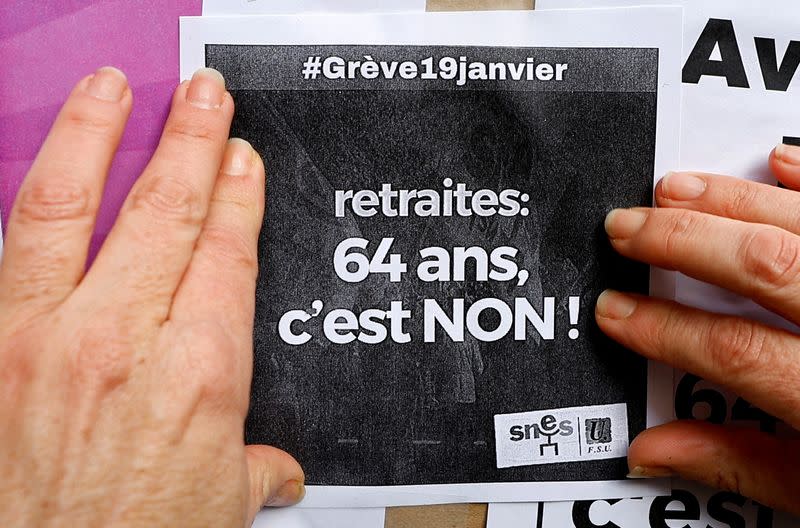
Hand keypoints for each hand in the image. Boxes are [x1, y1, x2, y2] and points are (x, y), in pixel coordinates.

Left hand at [0, 67, 302, 526]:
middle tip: (205, 95)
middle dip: (192, 142)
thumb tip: (280, 471)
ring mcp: (48, 338)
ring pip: (75, 208)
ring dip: (99, 136)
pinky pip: (15, 251)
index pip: (226, 254)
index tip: (241, 159)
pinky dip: (37, 199)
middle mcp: (125, 341)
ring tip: (115, 89)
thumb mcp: (219, 506)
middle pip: (167, 212)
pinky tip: (51, 168)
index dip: (238, 196)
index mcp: (201, 373)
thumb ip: (255, 469)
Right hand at [598, 145, 799, 514]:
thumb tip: (654, 451)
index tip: (618, 311)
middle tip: (627, 226)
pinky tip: (778, 159)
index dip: (662, 328)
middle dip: (681, 242)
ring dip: (732, 200)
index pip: (734, 350)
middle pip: (764, 266)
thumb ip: (740, 464)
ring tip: (674, 188)